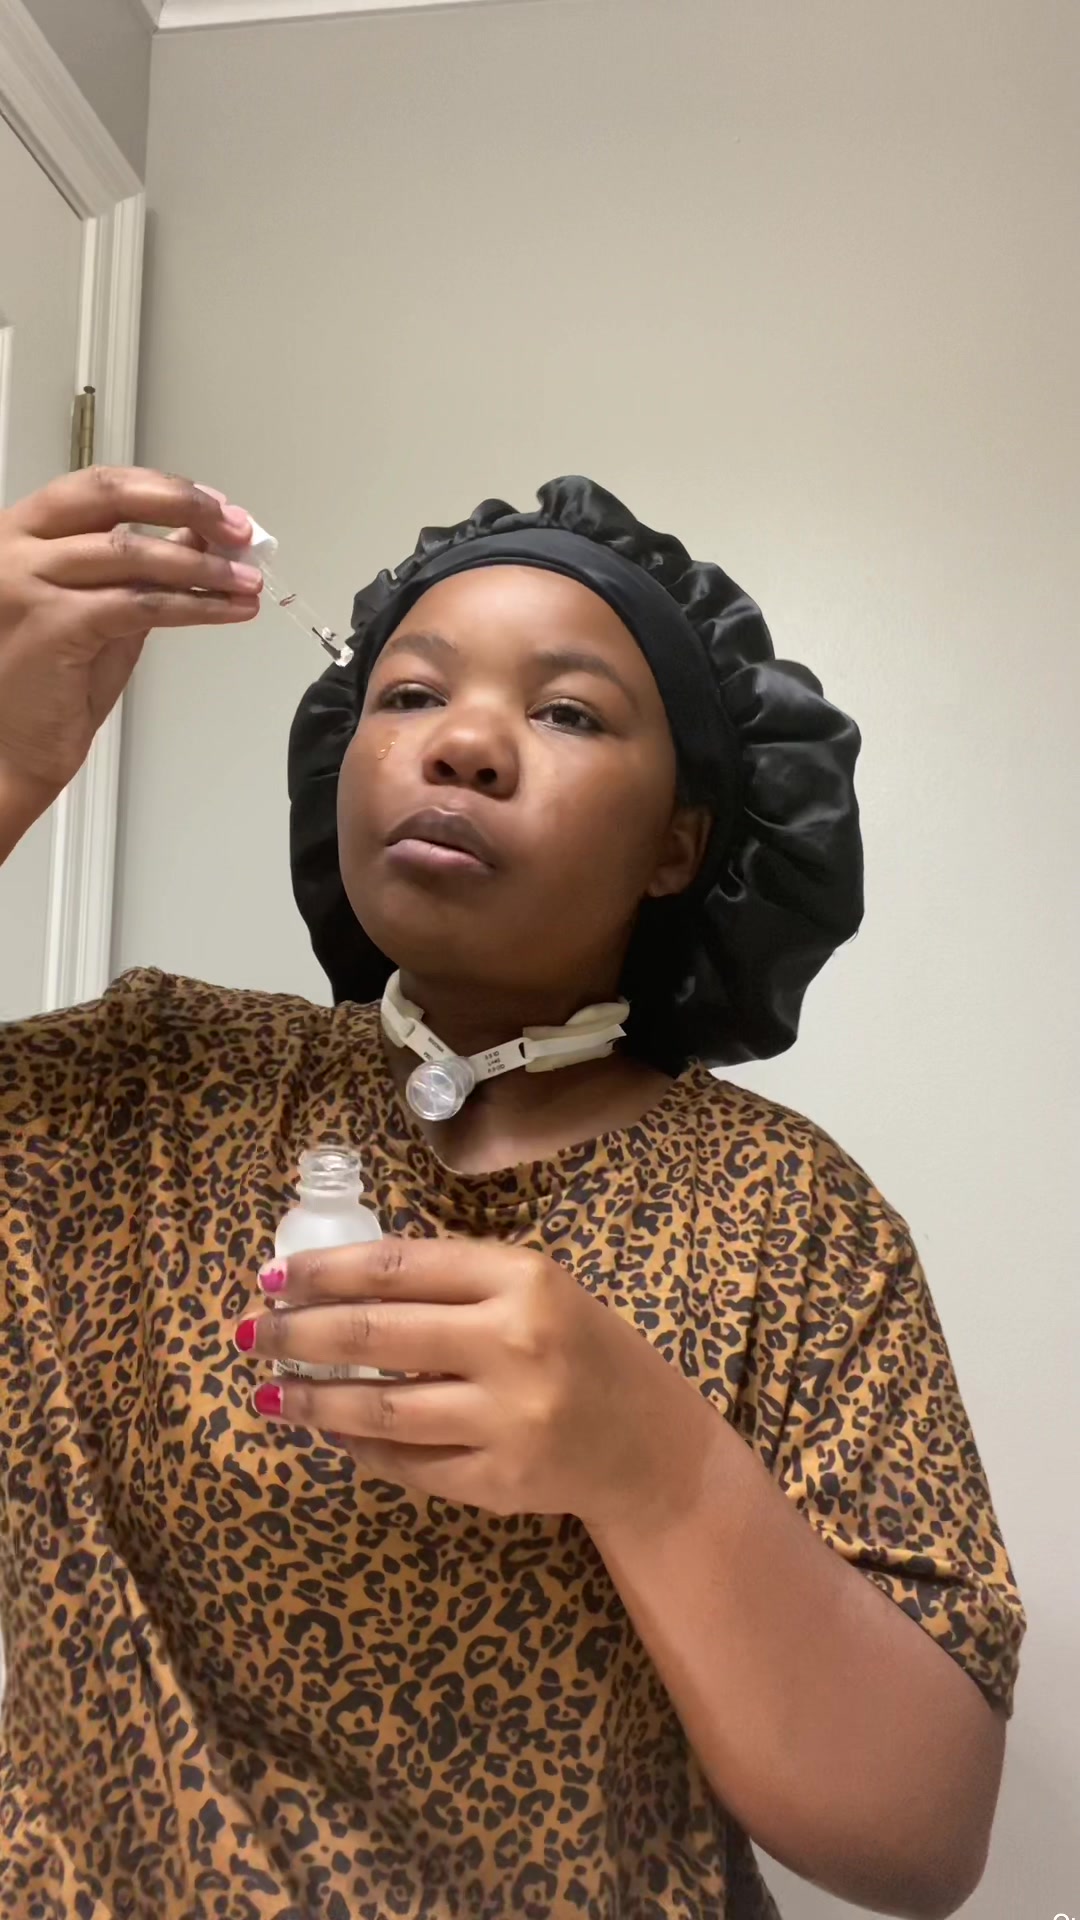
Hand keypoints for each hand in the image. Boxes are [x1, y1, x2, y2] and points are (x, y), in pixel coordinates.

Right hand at [0, 466, 260, 807]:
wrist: (8, 750)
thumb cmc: (46, 686)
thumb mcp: (100, 610)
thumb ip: (140, 572)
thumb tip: (198, 536)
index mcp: (21, 532)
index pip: (98, 487)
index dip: (163, 490)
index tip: (216, 506)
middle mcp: (14, 547)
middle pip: (110, 498)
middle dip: (185, 506)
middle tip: (238, 530)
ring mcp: (28, 582)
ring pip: (133, 554)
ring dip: (203, 566)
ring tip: (246, 581)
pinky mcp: (54, 623)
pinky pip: (140, 604)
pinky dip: (194, 604)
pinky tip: (226, 610)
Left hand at [235, 1238, 719, 1529]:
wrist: (649, 1444)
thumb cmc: (580, 1348)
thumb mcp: (533, 1289)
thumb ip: (451, 1284)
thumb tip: (331, 1288)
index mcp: (522, 1279)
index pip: (398, 1267)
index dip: (324, 1272)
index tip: (272, 1278)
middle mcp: (514, 1344)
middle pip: (377, 1334)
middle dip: (299, 1334)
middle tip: (249, 1335)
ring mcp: (507, 1419)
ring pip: (381, 1409)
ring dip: (312, 1400)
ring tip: (268, 1391)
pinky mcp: (498, 1482)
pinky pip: (406, 1464)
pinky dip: (359, 1448)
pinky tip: (329, 1432)